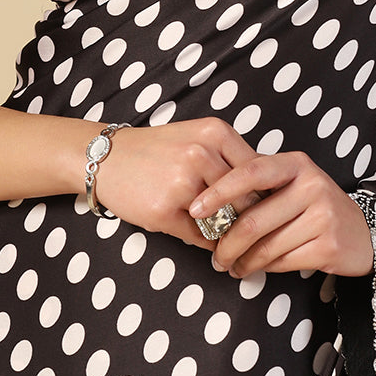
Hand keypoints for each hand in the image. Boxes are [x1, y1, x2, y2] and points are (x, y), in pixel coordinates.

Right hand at [93, 118, 258, 248]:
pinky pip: (202, 237)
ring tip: (230, 240)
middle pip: (246, 199)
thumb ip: (231, 158)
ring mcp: (182, 183)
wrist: (105, 158)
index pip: (260, 173)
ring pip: (226, 221)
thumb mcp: (197, 138)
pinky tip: (205, 238)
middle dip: (250, 221)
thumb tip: (270, 191)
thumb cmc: (156, 150)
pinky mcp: (164, 210)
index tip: (269, 211)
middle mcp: (201, 154)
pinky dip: (208, 243)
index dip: (266, 196)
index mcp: (215, 133)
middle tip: (253, 235)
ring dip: (230, 235)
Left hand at [189, 151, 373, 277]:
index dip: (219, 191)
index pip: (250, 172)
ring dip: (242, 261)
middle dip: (226, 243)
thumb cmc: (313, 206)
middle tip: (215, 256)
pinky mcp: (328, 245)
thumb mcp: (291, 183)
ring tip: (231, 266)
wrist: (362, 231)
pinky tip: (255, 270)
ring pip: (266, 246)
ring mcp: (323, 215)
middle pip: (253, 219)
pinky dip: (263, 269)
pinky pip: (282, 262)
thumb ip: (258, 186)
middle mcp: (312, 185)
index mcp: (295, 164)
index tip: (196, 208)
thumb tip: (210, 207)